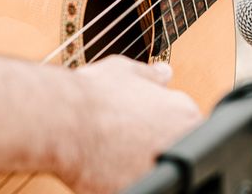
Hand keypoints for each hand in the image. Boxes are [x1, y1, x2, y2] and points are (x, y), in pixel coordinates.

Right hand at [62, 56, 201, 193]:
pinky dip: (124, 175)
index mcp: (183, 112)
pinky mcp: (144, 186)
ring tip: (113, 150)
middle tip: (127, 136)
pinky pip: (138, 181)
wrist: (65, 121)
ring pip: (157, 166)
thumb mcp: (126, 71)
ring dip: (141, 160)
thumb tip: (165, 72)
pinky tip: (106, 166)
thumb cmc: (93, 93)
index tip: (144, 123)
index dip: (164, 123)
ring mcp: (163, 169)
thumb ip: (153, 75)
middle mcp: (180, 141)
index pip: (187, 123)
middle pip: (175, 145)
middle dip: (156, 142)